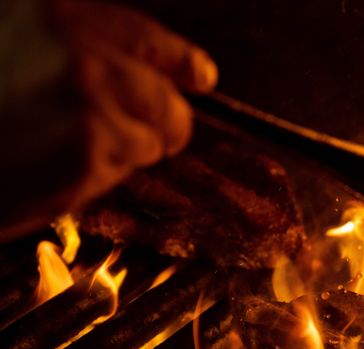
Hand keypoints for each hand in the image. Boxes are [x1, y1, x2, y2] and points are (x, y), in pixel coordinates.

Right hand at [55, 0, 217, 198]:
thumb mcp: (21, 41)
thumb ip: (80, 46)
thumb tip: (141, 68)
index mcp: (61, 14)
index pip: (145, 39)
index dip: (181, 62)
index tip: (202, 76)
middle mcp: (82, 56)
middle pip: (163, 100)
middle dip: (166, 124)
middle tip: (153, 138)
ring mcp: (88, 106)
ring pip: (147, 142)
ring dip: (122, 153)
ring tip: (68, 150)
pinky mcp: (85, 157)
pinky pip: (119, 173)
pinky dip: (94, 178)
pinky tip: (54, 170)